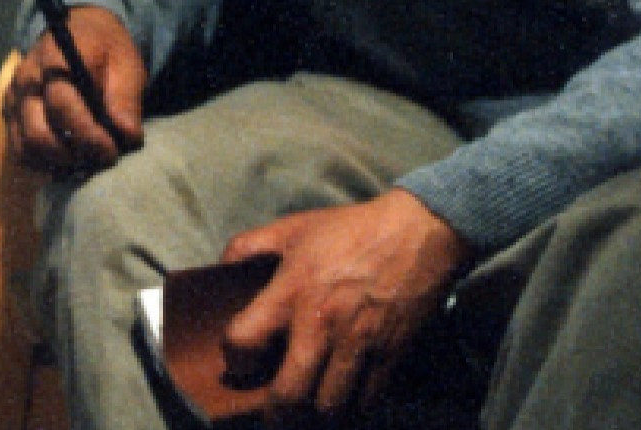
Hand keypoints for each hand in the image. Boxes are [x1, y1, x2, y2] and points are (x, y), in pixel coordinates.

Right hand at [8, 5, 145, 173]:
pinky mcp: (11, 113)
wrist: (79, 32)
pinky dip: (45, 163)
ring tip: (88, 160)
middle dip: (72, 156)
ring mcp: (14, 97)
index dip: (88, 135)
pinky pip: (20, 150)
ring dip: (58, 163)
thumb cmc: (106, 49)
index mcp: (54, 58)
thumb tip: (127, 137)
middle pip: (37, 133)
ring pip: (25, 148)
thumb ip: (126, 99)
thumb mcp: (126, 63)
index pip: (61, 104)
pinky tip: (71, 158)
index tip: (112, 151)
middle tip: (102, 159)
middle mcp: (26, 79)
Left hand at [220, 189, 472, 419]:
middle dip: (275, 413)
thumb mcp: (291, 228)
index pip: (244, 341)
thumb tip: (222, 267)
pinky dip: (353, 407)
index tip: (239, 360)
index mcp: (290, 293)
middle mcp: (321, 326)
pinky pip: (367, 399)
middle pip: (290, 394)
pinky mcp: (390, 355)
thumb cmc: (350, 230)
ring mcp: (358, 345)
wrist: (417, 234)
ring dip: (315, 414)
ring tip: (308, 410)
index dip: (234, 356)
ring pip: (330, 406)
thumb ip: (248, 246)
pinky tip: (344, 400)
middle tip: (272, 415)